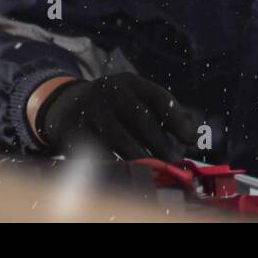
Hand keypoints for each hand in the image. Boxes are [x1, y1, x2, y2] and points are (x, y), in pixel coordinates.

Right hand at [35, 73, 202, 160]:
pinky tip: (131, 175)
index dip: (177, 120)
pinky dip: (119, 167)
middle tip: (174, 159)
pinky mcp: (76, 135)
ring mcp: (91, 113)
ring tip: (157, 169)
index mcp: (129, 82)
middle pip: (142, 120)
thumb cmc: (112, 107)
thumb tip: (193, 135)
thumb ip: (162, 112)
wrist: (65, 107)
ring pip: (122, 141)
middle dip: (162, 143)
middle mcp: (109, 93)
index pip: (159, 97)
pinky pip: (102, 156)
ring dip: (144, 158)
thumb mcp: (133, 98)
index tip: (190, 139)